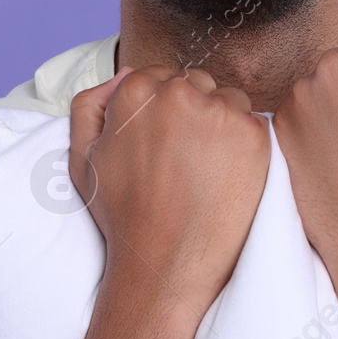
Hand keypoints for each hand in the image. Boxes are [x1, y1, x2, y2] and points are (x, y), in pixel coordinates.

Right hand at [69, 65, 271, 317]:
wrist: (163, 263)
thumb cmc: (123, 214)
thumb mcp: (83, 157)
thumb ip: (91, 105)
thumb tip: (125, 75)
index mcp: (135, 90)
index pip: (163, 77)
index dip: (165, 111)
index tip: (166, 144)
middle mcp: (177, 92)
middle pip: (197, 84)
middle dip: (194, 112)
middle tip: (185, 160)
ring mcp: (218, 111)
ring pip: (228, 100)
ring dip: (222, 125)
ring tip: (206, 169)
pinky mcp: (253, 134)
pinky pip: (254, 123)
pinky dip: (246, 145)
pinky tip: (227, 176)